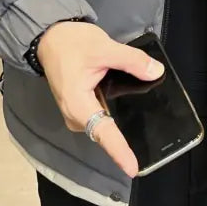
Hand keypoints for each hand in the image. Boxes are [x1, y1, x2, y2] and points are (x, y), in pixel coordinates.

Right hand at [37, 21, 163, 177]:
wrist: (49, 36)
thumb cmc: (72, 43)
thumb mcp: (104, 47)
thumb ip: (131, 60)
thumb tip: (156, 72)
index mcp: (77, 105)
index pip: (103, 132)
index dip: (119, 151)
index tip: (133, 169)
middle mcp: (76, 115)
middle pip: (105, 131)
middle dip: (127, 136)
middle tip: (156, 137)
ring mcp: (77, 113)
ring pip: (104, 124)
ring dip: (122, 122)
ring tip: (149, 123)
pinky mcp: (80, 107)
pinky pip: (101, 115)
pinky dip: (115, 113)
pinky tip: (132, 108)